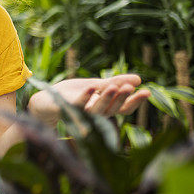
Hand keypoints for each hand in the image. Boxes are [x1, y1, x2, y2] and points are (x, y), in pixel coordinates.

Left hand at [28, 74, 150, 126]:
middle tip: (130, 87)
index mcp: (104, 108)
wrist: (46, 100)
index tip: (147, 91)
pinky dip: (84, 97)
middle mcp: (95, 114)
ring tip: (114, 86)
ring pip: (97, 110)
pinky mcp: (66, 109)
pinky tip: (91, 88)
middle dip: (121, 99)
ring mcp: (80, 113)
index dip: (135, 102)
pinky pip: (77, 105)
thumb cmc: (72, 94)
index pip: (123, 108)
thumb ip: (115, 82)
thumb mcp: (96, 85)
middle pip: (112, 110)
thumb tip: (139, 78)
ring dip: (105, 98)